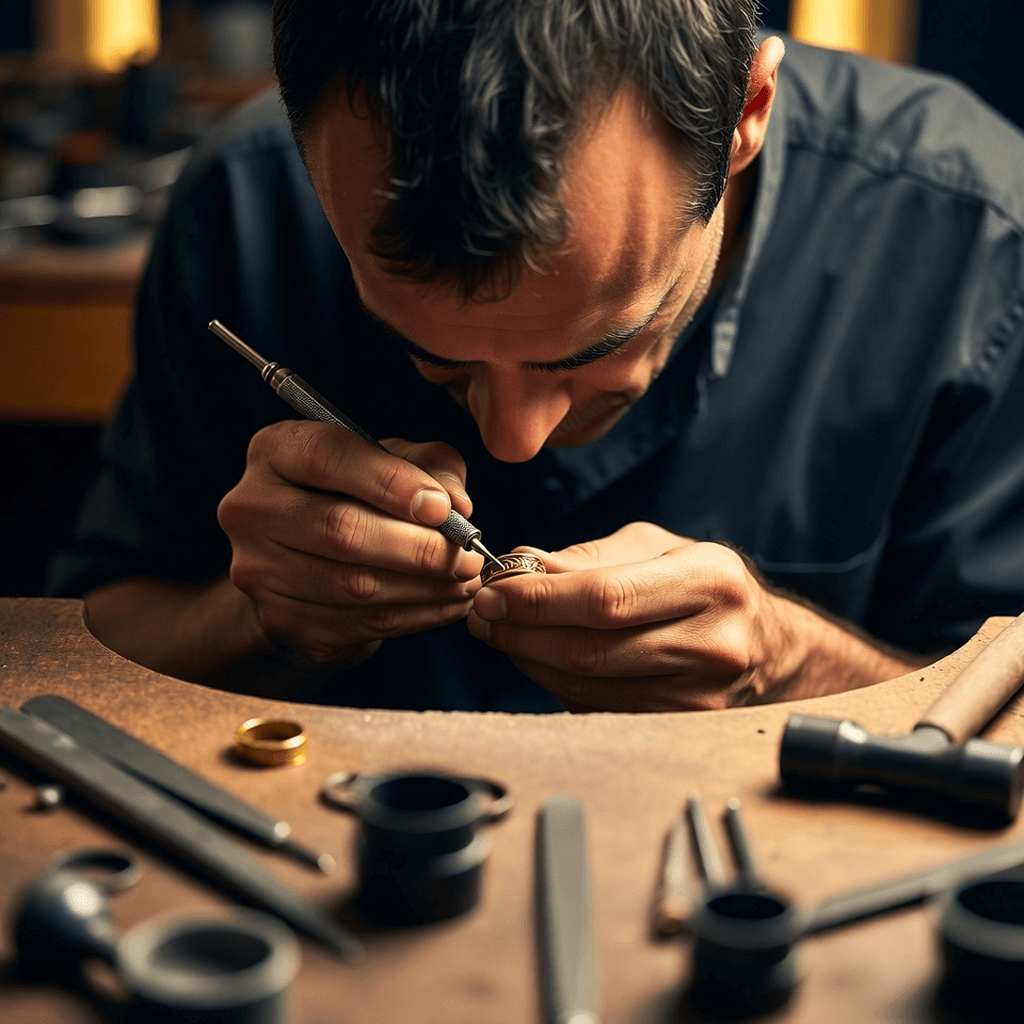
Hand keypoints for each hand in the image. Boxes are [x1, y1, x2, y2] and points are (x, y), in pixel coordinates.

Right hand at [217, 420, 482, 666]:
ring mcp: (258, 570)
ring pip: (354, 585)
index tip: (442, 507)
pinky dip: (415, 615)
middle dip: (418, 546)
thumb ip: (430, 466)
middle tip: (469, 555)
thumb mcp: (393, 462)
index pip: (326, 457)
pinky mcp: (280, 619)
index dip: (389, 482)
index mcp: (275, 451)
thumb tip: (457, 504)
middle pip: (340, 529)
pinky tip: (447, 603)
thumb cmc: (357, 497)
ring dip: (424, 587)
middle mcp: (251, 508)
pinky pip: (359, 623)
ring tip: (467, 580)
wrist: (306, 565)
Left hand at [466, 522, 795, 710]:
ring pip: (585, 686)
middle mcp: (712, 642)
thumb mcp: (657, 547)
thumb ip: (588, 557)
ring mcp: (698, 695)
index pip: (606, 598)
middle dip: (521, 633)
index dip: (539, 599)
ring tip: (503, 631)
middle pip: (590, 650)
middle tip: (483, 614)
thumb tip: (519, 566)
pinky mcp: (679, 725)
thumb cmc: (704, 585)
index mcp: (710, 582)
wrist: (767, 644)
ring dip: (529, 659)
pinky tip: (541, 656)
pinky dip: (555, 682)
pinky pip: (596, 707)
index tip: (493, 591)